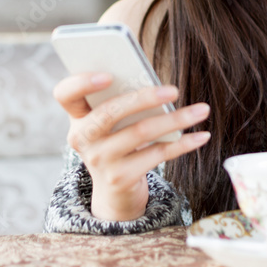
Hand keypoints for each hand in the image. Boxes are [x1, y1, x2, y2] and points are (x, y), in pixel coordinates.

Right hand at [53, 72, 210, 221]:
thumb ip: (123, 101)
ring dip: (176, 119)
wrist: (116, 192)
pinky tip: (201, 135)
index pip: (65, 94)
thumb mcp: (112, 123)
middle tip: (174, 90)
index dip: (82, 82)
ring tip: (201, 110)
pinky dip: (184, 143)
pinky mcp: (121, 178)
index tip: (108, 74)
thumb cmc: (118, 142)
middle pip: (110, 112)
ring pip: (141, 132)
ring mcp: (100, 161)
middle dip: (144, 98)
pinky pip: (158, 154)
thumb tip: (158, 85)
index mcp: (77, 117)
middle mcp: (83, 139)